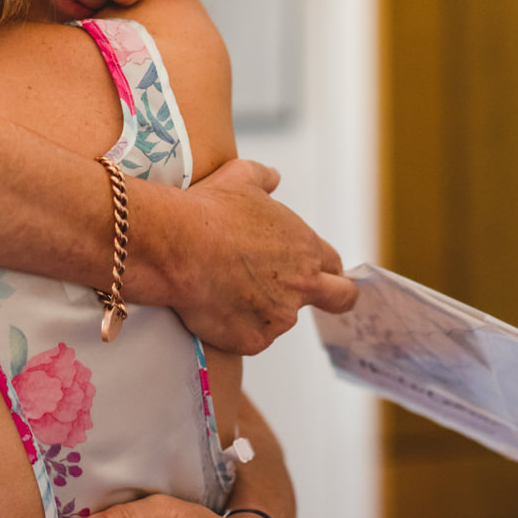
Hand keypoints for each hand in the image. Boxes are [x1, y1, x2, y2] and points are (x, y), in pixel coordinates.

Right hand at [171, 160, 357, 354]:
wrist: (178, 244)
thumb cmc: (208, 210)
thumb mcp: (241, 177)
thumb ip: (265, 178)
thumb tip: (274, 178)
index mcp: (305, 247)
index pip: (334, 264)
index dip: (325, 267)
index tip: (314, 270)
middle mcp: (302, 284)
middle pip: (340, 298)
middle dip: (334, 298)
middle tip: (307, 295)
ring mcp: (279, 316)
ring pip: (280, 318)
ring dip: (262, 309)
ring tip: (224, 289)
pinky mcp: (254, 340)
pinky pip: (249, 338)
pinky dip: (234, 327)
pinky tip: (212, 306)